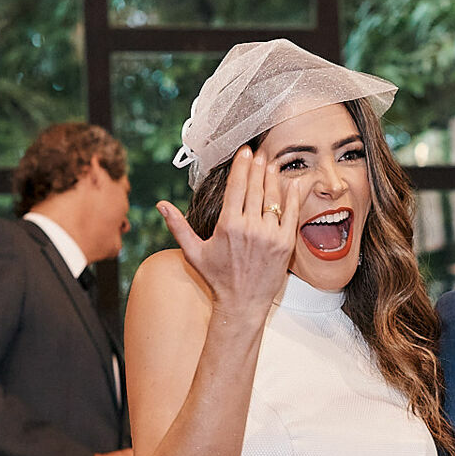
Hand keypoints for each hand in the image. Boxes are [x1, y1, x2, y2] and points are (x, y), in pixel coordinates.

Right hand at [156, 146, 298, 317]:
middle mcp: (250, 227)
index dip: (242, 166)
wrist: (242, 303)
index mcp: (228, 225)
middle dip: (258, 167)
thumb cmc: (217, 278)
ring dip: (273, 178)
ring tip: (272, 164)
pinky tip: (293, 183)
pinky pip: (291, 215)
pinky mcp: (285, 244)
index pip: (237, 186)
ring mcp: (270, 235)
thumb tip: (160, 205)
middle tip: (259, 153)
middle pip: (256, 188)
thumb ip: (177, 226)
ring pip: (273, 198)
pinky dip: (293, 198)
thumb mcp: (193, 252)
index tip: (244, 152)